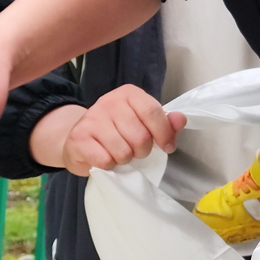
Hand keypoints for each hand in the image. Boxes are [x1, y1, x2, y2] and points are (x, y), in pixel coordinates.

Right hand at [57, 85, 185, 176]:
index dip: (164, 134)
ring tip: (119, 153)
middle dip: (142, 151)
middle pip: (140, 136)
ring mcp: (92, 118)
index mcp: (129, 94)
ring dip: (125, 159)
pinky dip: (109, 165)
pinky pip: (105, 160)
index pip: (153, 112)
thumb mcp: (143, 122)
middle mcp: (109, 101)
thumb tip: (180, 119)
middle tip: (136, 151)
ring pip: (123, 151)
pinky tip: (104, 156)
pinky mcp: (78, 138)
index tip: (167, 147)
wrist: (79, 139)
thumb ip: (165, 122)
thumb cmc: (116, 131)